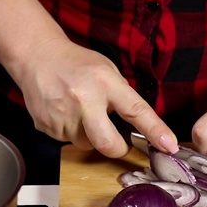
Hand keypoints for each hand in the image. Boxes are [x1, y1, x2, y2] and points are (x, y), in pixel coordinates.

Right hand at [0, 0, 177, 157]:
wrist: (36, 57)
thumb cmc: (76, 63)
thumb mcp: (106, 70)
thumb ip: (121, 96)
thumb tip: (138, 125)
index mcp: (104, 82)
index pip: (136, 110)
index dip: (155, 131)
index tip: (169, 145)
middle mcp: (83, 100)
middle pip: (107, 144)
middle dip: (117, 148)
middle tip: (118, 142)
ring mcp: (62, 116)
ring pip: (86, 144)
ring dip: (90, 135)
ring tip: (80, 111)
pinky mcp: (47, 126)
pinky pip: (67, 140)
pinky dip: (71, 131)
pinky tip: (65, 111)